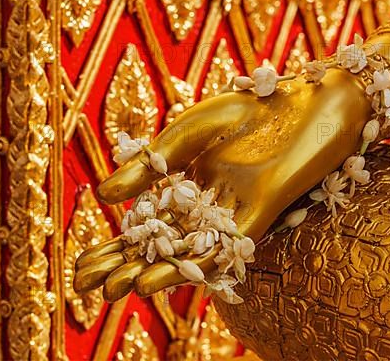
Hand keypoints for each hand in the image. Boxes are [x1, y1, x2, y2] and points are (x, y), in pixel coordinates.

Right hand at [74, 68, 370, 301]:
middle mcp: (208, 206)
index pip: (144, 224)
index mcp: (188, 185)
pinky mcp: (263, 210)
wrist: (308, 99)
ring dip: (158, 271)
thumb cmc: (249, 107)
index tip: (81, 267)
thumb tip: (102, 197)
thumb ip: (151, 165)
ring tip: (122, 290)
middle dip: (125, 265)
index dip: (113, 247)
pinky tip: (173, 272)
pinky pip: (228, 243)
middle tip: (86, 289)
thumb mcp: (188, 131)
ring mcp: (233, 210)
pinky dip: (200, 259)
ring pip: (191, 250)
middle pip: (162, 244)